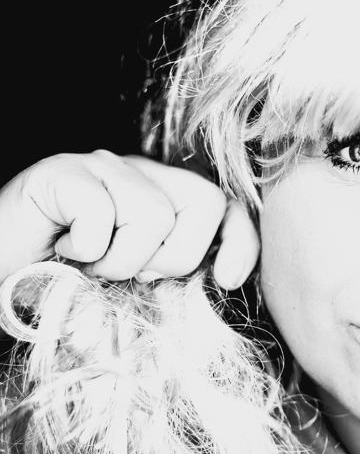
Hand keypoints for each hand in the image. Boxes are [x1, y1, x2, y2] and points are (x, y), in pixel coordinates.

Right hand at [0, 151, 258, 288]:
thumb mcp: (136, 286)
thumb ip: (175, 273)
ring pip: (155, 213)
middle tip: (132, 273)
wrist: (0, 282)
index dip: (240, 241)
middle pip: (205, 203)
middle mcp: (141, 174)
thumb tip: (219, 279)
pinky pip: (101, 213)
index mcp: (165, 197)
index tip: (226, 279)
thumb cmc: (66, 285)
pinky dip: (84, 248)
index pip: (226, 205)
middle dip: (176, 257)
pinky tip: (61, 249)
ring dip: (121, 260)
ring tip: (88, 264)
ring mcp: (102, 167)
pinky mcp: (62, 172)